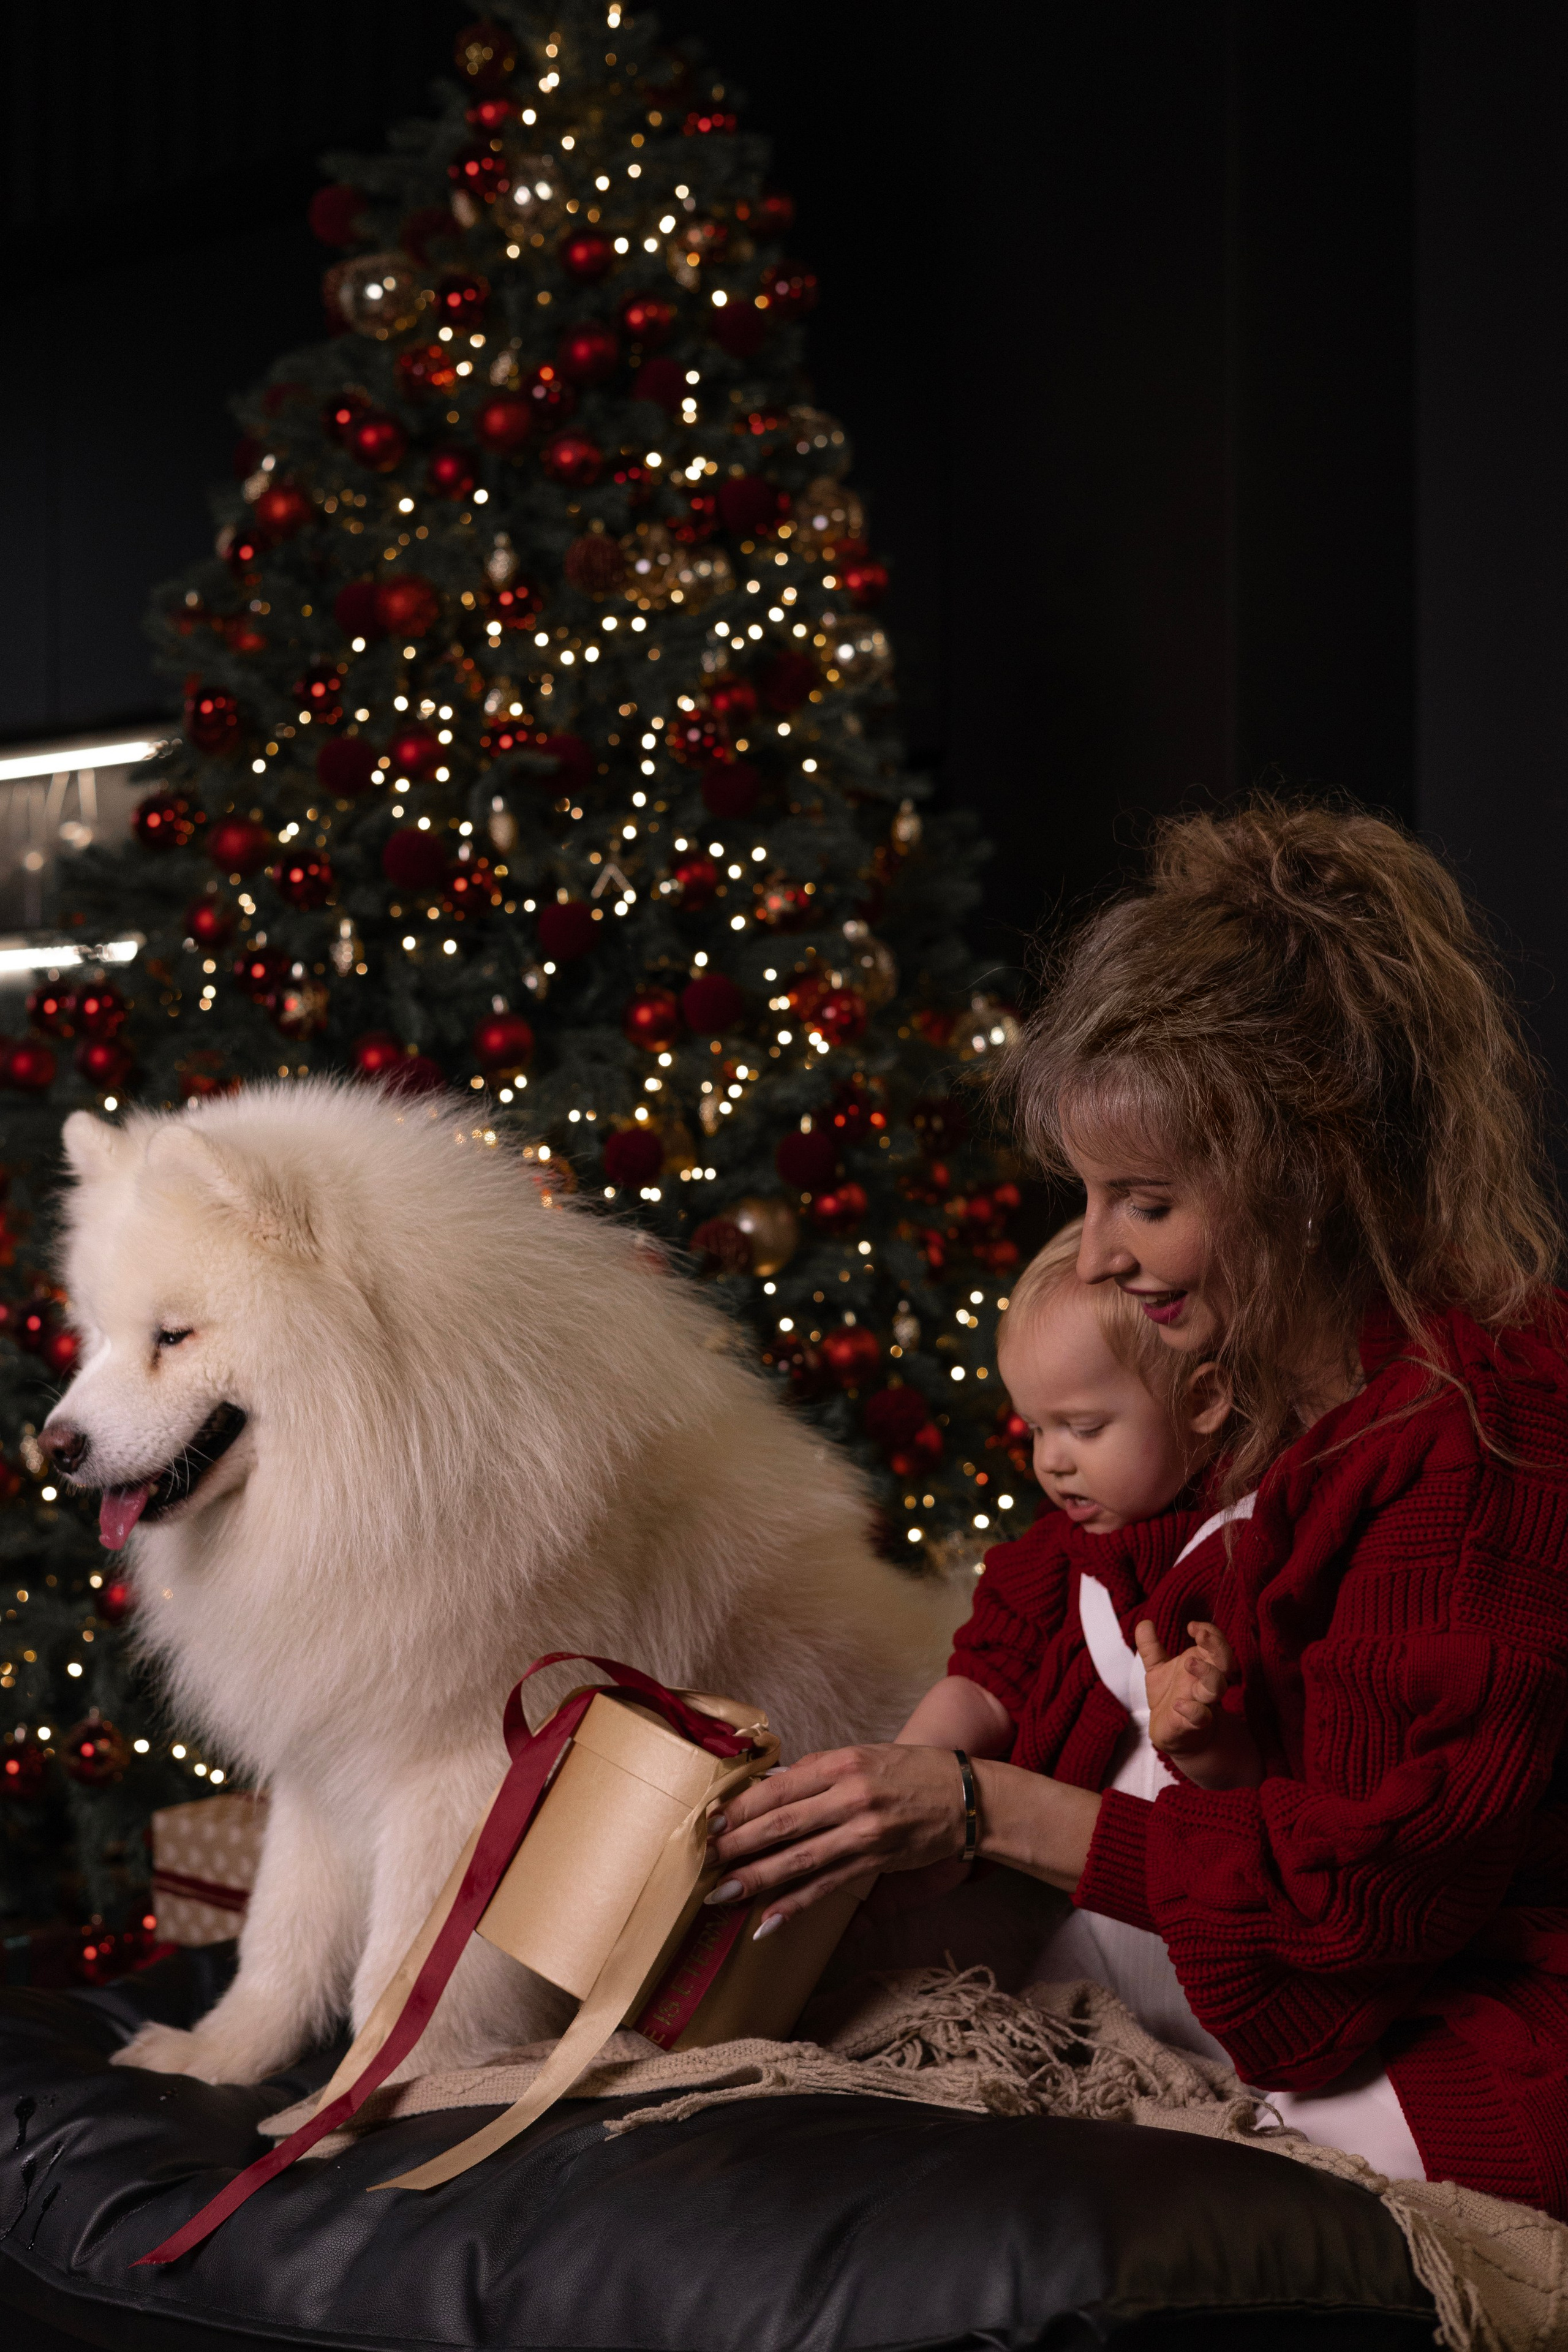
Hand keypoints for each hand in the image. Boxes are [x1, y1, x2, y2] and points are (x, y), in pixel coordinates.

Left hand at [707, 1743, 970, 1929]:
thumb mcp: (862, 1756)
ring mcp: (863, 1832)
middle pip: (781, 1823)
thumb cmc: (909, 1771)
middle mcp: (849, 1797)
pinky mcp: (874, 1862)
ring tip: (721, 1894)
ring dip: (757, 1878)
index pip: (778, 1787)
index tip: (710, 1821)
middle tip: (701, 1860)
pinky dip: (795, 1906)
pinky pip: (826, 1887)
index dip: (741, 1807)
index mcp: (841, 1764)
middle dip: (736, 1844)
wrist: (965, 1797)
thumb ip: (818, 1773)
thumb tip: (768, 1788)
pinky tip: (768, 1921)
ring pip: (799, 1858)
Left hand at [1135, 1619, 1262, 1789]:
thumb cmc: (1170, 1697)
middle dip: (1218, 1647)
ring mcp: (1202, 1703)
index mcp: (1201, 1665)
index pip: (1216, 1644)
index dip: (1210, 1632)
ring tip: (1190, 1662)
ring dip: (1207, 1673)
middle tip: (1201, 1635)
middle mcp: (1205, 1682)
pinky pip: (1200, 1716)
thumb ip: (1150, 1647)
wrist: (1171, 1733)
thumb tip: (1144, 1622)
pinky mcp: (1193, 1724)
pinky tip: (1179, 1704)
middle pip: (1224, 1662)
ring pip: (1216, 1687)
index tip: (1192, 1626)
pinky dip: (1192, 1710)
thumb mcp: (1156, 1669)